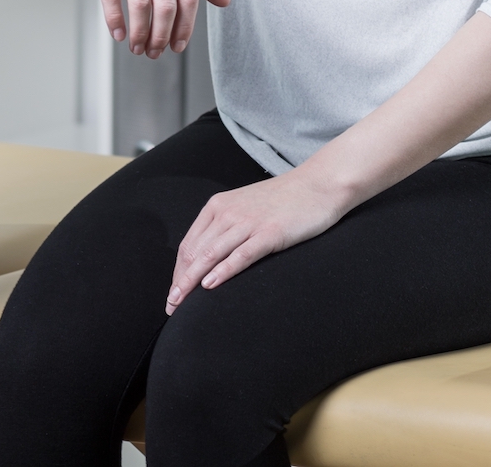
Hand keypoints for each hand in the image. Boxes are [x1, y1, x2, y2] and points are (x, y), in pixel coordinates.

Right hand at [83, 0, 228, 57]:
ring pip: (140, 3)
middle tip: (154, 53)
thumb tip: (224, 1)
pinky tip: (118, 33)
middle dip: (161, 36)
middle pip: (167, 4)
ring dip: (139, 33)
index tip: (178, 46)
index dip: (185, 27)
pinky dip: (115, 19)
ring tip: (137, 47)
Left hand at [165, 172, 348, 314]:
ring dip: (192, 281)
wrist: (319, 184)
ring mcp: (248, 222)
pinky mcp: (270, 233)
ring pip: (211, 254)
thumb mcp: (246, 208)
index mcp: (218, 206)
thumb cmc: (284, 200)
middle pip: (194, 252)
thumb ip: (227, 226)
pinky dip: (222, 271)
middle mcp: (227, 212)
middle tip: (171, 306)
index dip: (178, 272)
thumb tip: (210, 256)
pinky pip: (240, 255)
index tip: (173, 294)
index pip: (189, 245)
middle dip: (180, 282)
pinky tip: (210, 286)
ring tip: (181, 303)